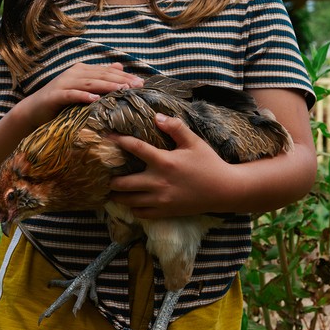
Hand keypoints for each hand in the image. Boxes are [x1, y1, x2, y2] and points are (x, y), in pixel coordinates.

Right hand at [17, 62, 143, 130]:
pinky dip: (83, 96)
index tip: (141, 83)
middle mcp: (73, 73)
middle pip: (101, 75)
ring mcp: (63, 83)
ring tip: (122, 90)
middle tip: (137, 86)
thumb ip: (98, 78)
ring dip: (107, 86)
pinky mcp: (55, 95)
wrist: (32, 111)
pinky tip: (95, 99)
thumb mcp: (81, 89)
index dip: (124, 75)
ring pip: (89, 83)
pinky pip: (71, 94)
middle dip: (120, 79)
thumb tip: (119, 65)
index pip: (107, 71)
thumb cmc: (59, 103)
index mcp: (81, 70)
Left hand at [108, 114, 236, 217]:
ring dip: (117, 195)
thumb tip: (157, 116)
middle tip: (104, 174)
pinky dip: (132, 207)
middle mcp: (158, 182)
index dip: (118, 140)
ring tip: (112, 189)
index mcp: (164, 162)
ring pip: (127, 201)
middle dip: (110, 179)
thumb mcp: (194, 142)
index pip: (135, 148)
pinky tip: (132, 201)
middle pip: (122, 183)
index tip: (106, 136)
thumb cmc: (209, 164)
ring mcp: (160, 200)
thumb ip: (175, 128)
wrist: (225, 191)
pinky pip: (139, 213)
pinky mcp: (164, 212)